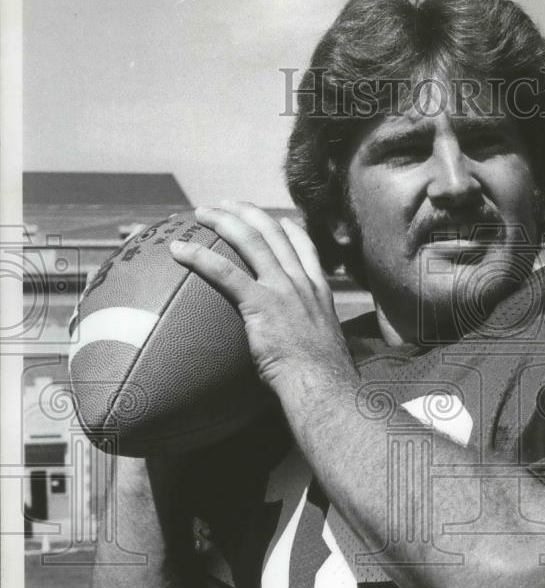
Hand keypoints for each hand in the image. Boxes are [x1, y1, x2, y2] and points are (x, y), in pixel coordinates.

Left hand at [169, 201, 356, 397]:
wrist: (322, 384)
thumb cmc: (320, 379)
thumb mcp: (322, 349)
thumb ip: (308, 338)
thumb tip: (298, 354)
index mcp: (319, 292)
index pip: (305, 248)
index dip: (290, 229)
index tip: (280, 219)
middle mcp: (301, 283)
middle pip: (273, 233)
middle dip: (247, 212)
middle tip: (226, 204)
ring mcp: (283, 289)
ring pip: (250, 240)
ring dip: (223, 220)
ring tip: (201, 213)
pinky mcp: (261, 303)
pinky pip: (225, 272)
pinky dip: (199, 257)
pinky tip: (179, 249)